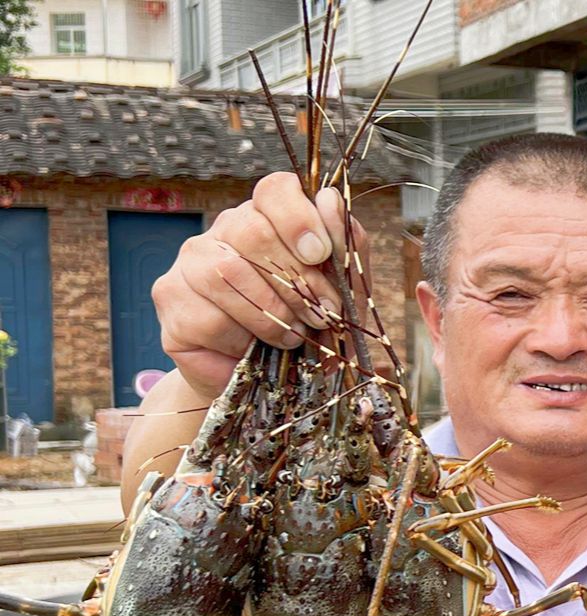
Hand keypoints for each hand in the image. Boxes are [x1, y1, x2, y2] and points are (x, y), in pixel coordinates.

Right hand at [151, 172, 365, 398]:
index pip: (274, 190)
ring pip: (225, 274)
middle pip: (251, 231)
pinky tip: (253, 350)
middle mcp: (222, 233)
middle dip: (296, 280)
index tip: (318, 253)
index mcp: (267, 219)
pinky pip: (208, 317)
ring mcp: (189, 263)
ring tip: (292, 336)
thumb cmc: (308, 328)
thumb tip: (330, 200)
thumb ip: (343, 246)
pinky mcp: (169, 300)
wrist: (268, 381)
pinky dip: (242, 341)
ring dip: (270, 314)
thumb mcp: (341, 291)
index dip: (298, 217)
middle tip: (320, 313)